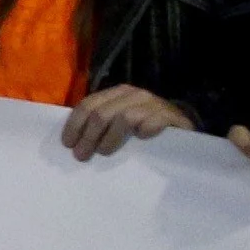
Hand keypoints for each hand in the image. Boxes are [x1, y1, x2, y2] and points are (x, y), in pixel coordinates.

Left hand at [60, 84, 192, 159]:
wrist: (182, 124)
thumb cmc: (145, 125)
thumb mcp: (120, 121)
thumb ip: (102, 124)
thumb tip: (73, 142)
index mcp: (116, 94)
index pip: (89, 104)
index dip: (75, 124)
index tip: (68, 144)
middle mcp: (133, 95)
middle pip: (102, 113)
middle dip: (88, 136)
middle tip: (82, 156)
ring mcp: (152, 104)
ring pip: (124, 117)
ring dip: (111, 138)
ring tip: (104, 152)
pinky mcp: (170, 116)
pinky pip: (153, 121)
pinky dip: (145, 129)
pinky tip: (141, 139)